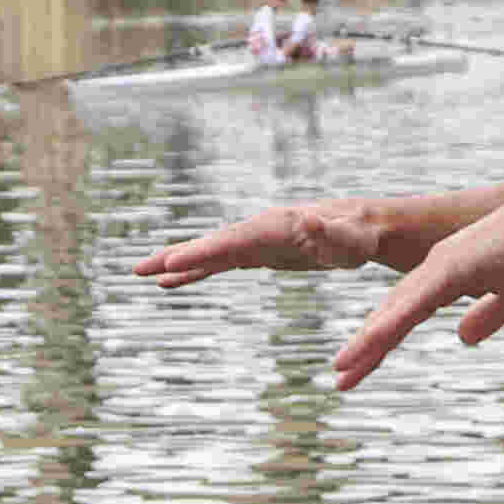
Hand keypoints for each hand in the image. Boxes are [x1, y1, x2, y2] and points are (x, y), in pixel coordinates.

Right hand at [137, 191, 400, 288]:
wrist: (365, 228)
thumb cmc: (361, 235)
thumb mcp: (351, 238)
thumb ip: (332, 233)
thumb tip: (311, 218)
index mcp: (276, 226)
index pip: (232, 241)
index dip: (202, 252)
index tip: (172, 264)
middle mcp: (259, 229)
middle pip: (210, 244)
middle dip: (175, 257)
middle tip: (138, 269)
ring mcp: (256, 241)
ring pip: (210, 254)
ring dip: (177, 265)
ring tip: (142, 275)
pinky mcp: (259, 254)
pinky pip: (221, 265)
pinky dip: (197, 273)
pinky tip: (173, 285)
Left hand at [331, 177, 503, 381]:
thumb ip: (489, 314)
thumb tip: (464, 338)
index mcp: (450, 274)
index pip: (406, 314)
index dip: (381, 341)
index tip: (358, 368)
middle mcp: (440, 267)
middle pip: (394, 313)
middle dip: (365, 348)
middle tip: (339, 377)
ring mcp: (446, 264)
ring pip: (398, 309)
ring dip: (370, 339)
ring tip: (342, 368)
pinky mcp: (459, 264)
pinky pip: (420, 300)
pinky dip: (393, 321)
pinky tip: (373, 340)